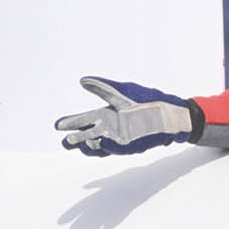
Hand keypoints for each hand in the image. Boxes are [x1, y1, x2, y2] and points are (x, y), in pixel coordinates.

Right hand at [55, 77, 192, 156]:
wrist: (171, 112)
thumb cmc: (148, 100)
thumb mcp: (123, 91)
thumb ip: (102, 87)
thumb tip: (82, 80)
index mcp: (107, 114)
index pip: (84, 120)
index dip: (71, 123)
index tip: (57, 125)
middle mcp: (111, 128)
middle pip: (88, 135)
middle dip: (76, 139)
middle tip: (64, 140)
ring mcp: (121, 138)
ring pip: (100, 146)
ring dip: (89, 146)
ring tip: (79, 143)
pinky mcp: (132, 144)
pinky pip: (117, 148)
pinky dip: (109, 147)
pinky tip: (100, 143)